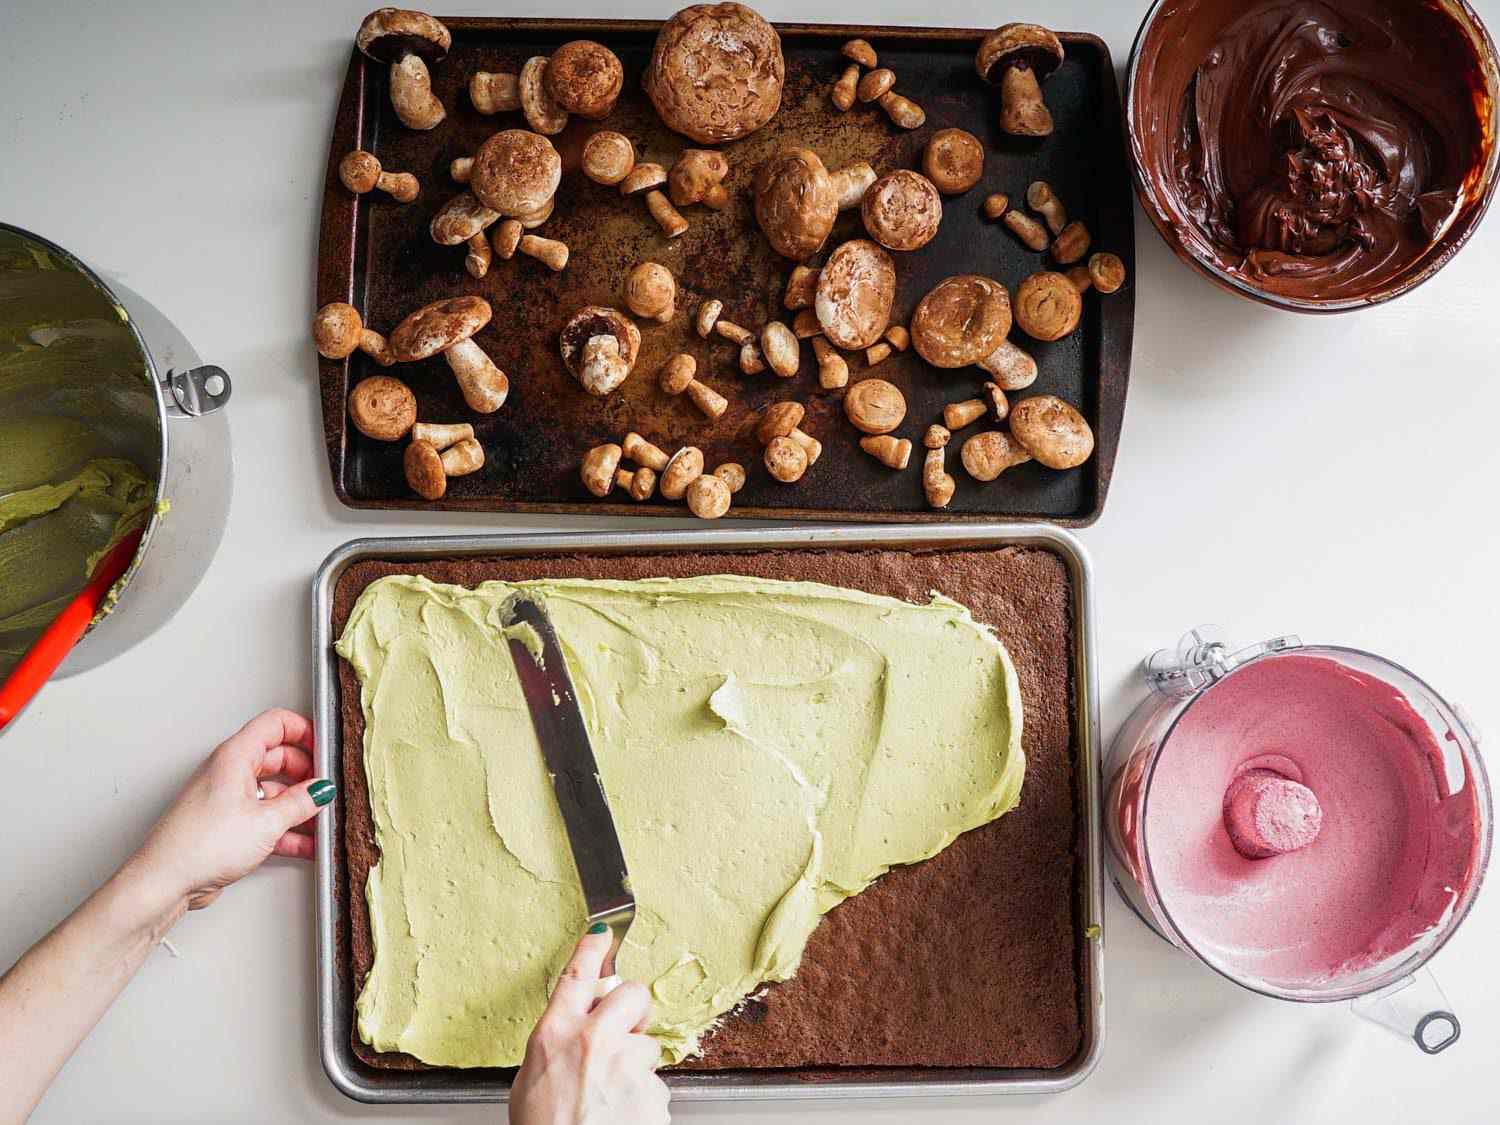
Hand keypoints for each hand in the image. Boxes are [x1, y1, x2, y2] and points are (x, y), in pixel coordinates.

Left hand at [127, 708, 332, 909]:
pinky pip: (263, 817)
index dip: (304, 731)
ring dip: (297, 807)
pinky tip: (302, 844)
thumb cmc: (198, 845)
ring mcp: (227, 798)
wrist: (165, 881)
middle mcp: (229, 772)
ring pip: (273, 791)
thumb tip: (320, 790)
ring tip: (319, 822)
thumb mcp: (266, 821)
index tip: (325, 749)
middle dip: (307, 774)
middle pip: (279, 758)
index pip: (276, 724)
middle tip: (326, 790)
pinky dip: (284, 828)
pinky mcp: (226, 824)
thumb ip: (301, 802)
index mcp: (235, 756)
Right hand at [510, 928, 669, 1124]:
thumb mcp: (530, 1081)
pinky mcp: (652, 1091)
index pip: (578, 975)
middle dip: (633, 1008)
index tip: (604, 931)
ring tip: (613, 1095)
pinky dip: (644, 1098)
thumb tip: (571, 1032)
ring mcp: (626, 1063)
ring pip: (648, 1044)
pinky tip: (623, 1115)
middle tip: (624, 1030)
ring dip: (637, 1063)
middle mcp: (593, 1040)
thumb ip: (555, 1046)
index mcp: (555, 1034)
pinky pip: (655, 1084)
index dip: (593, 948)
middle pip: (632, 993)